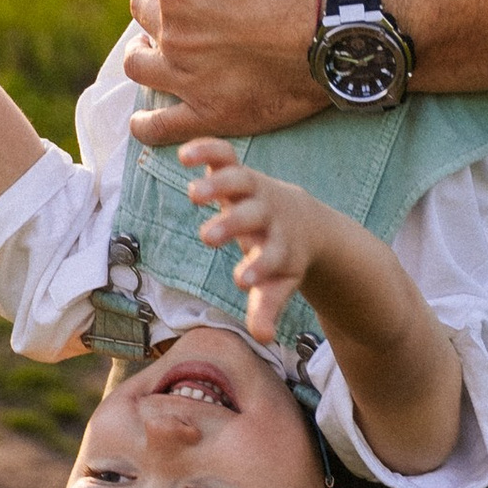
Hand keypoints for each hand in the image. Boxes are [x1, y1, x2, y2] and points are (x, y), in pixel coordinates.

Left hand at [124, 0, 325, 145]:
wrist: (336, 36)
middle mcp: (172, 34)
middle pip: (143, 7)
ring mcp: (186, 78)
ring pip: (140, 62)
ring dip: (142, 48)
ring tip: (152, 43)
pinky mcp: (208, 112)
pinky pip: (162, 125)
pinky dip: (147, 123)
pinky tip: (143, 120)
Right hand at [179, 139, 318, 345]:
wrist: (305, 222)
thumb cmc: (283, 258)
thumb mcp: (278, 284)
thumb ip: (267, 308)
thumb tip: (263, 337)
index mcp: (279, 246)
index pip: (272, 258)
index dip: (258, 268)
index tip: (241, 280)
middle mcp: (268, 215)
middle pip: (253, 216)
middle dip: (232, 225)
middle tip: (208, 237)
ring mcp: (255, 190)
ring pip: (240, 180)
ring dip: (218, 184)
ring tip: (194, 195)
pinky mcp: (240, 172)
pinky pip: (225, 155)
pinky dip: (207, 150)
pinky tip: (183, 154)